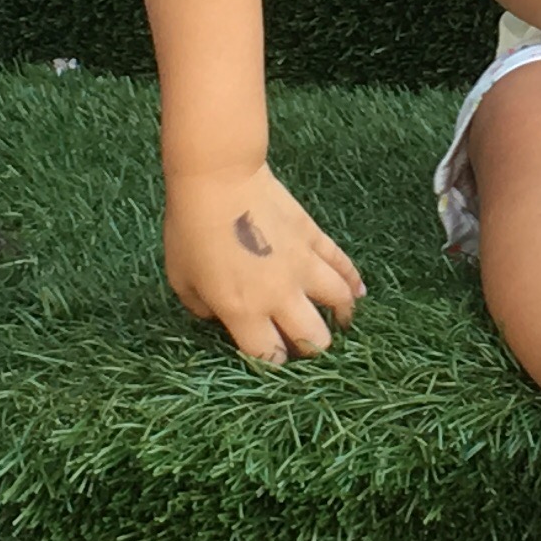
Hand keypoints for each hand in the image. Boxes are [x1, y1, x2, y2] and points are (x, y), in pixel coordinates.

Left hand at [163, 162, 366, 362]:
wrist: (217, 178)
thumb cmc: (189, 228)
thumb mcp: (181, 278)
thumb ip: (202, 309)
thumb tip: (219, 316)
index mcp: (244, 310)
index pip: (271, 354)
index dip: (273, 362)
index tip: (270, 355)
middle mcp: (280, 295)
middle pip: (313, 338)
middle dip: (309, 348)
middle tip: (303, 343)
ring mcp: (303, 265)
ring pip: (338, 302)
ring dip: (341, 317)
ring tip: (340, 322)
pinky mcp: (314, 238)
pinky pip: (342, 264)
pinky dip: (354, 281)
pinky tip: (359, 293)